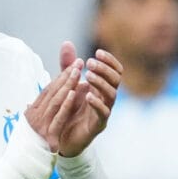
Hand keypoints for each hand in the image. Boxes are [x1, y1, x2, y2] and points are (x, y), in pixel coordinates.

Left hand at [24, 43, 121, 158]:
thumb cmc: (68, 108)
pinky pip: (103, 113)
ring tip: (88, 75)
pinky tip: (88, 95)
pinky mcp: (98, 124)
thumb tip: (67, 43)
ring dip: (101, 84)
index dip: (110, 61)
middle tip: (90, 63)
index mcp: (102, 87)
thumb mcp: (67, 83)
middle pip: (116, 81)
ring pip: (112, 95)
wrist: (61, 135)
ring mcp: (104, 111)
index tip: (98, 52)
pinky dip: (97, 103)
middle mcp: (106, 98)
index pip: (115, 71)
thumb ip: (68, 65)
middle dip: (105, 70)